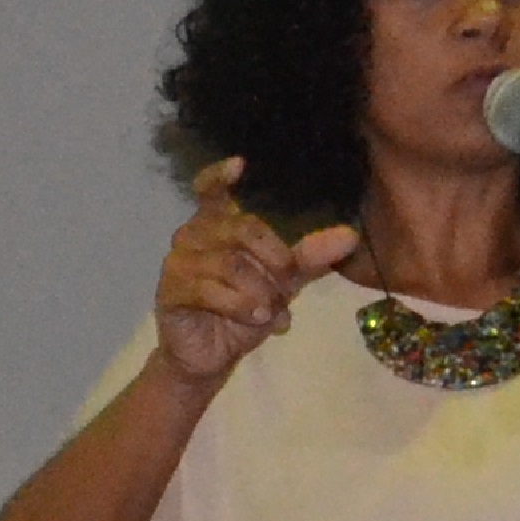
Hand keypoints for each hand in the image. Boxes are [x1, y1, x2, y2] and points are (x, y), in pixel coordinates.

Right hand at [153, 159, 358, 385]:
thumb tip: (349, 236)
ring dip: (258, 291)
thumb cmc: (243, 311)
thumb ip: (309, 258)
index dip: (220, 176)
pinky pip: (209, 290)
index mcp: (216, 224)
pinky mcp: (169, 291)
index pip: (209, 189)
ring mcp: (177, 262)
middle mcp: (192, 235)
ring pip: (229, 264)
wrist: (212, 356)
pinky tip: (255, 318)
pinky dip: (239, 305)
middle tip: (287, 283)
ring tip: (270, 312)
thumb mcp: (283, 284)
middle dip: (273, 257)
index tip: (240, 164)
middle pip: (239, 227)